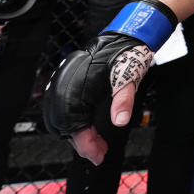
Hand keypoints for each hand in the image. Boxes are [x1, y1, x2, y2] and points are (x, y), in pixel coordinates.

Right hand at [43, 0, 174, 164]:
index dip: (85, 144)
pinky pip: (67, 109)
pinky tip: (89, 129)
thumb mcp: (130, 77)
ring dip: (79, 134)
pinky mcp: (70, 83)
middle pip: (65, 126)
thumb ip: (124, 99)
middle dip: (82, 142)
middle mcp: (67, 85)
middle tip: (100, 153)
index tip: (97, 156)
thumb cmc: (127, 54)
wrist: (125, 36)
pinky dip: (76, 123)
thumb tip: (120, 121)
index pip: (74, 125)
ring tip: (98, 145)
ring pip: (64, 119)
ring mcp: (66, 84)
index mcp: (78, 86)